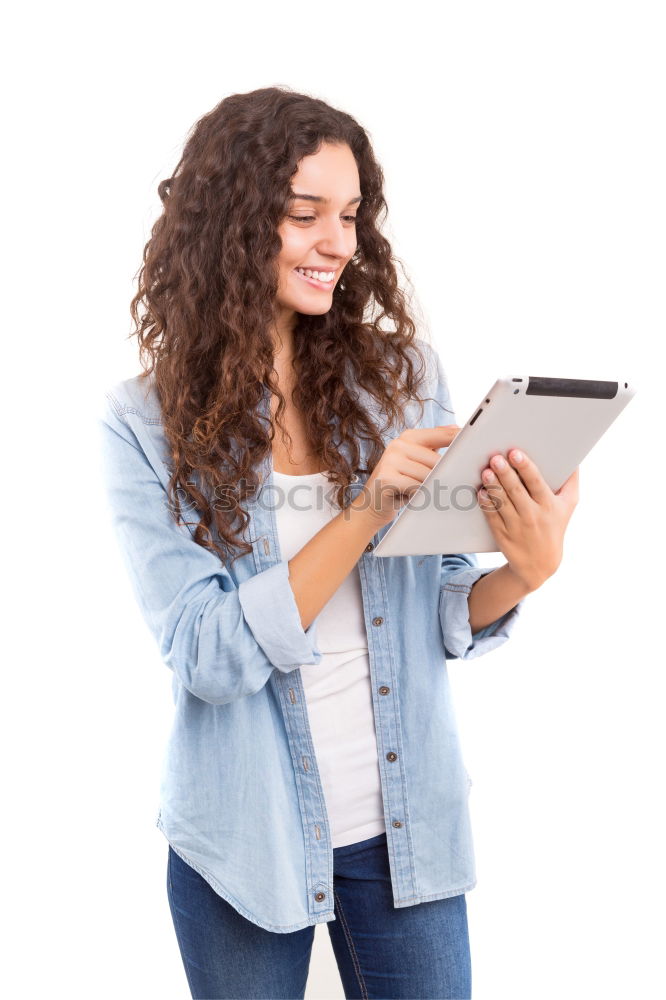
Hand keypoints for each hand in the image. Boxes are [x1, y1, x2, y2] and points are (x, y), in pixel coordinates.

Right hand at [357, 425, 460, 527]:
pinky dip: (421, 496)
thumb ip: (433, 446)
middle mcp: (398, 444)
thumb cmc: (399, 485)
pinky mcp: (386, 477)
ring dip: (432, 488)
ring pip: (428, 475)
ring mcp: (390, 459)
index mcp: (408, 437)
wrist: (370, 506)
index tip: (478, 447)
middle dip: (445, 475)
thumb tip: (457, 429)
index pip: (443, 435)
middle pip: (438, 460)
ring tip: (428, 495)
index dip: (461, 441)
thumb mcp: (416, 462)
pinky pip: (416, 487)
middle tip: (452, 487)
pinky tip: (417, 499)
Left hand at [478, 449, 579, 591]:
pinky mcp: (502, 534)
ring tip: (486, 472)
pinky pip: (492, 516)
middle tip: (496, 458)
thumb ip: (571, 481)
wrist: (540, 563)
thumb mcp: (568, 505)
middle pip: (516, 491)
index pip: (536, 483)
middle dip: (506, 474)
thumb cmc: (555, 526)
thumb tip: (573, 457)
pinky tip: (481, 492)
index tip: (515, 453)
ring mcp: (516, 526)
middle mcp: (533, 516)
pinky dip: (486, 504)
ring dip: (493, 487)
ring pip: (502, 503)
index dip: (525, 467)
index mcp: (549, 505)